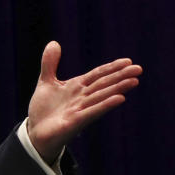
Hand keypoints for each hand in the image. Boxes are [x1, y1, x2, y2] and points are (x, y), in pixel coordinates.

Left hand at [27, 41, 141, 163]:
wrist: (36, 132)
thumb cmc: (44, 109)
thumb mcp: (46, 83)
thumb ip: (49, 64)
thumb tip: (53, 42)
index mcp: (77, 87)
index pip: (97, 75)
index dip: (111, 67)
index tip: (128, 61)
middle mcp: (82, 98)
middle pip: (103, 84)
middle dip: (120, 76)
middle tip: (139, 69)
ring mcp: (80, 110)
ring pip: (101, 97)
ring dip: (117, 89)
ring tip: (134, 81)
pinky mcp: (75, 122)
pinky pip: (91, 112)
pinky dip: (104, 105)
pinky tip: (120, 99)